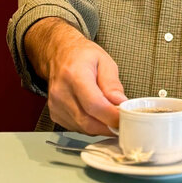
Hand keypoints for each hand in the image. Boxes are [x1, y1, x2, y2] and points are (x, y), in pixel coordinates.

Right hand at [25, 18, 126, 134]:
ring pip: (83, 128)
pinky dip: (91, 126)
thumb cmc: (82, 56)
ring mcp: (56, 105)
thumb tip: (121, 103)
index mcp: (74, 75)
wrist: (59, 54)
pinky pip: (77, 128)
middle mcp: (61, 92)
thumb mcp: (104, 61)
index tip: (126, 118)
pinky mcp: (55, 114)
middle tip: (124, 121)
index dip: (112, 116)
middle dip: (109, 126)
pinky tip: (96, 115)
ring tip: (110, 114)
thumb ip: (113, 84)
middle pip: (88, 122)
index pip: (94, 105)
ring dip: (101, 127)